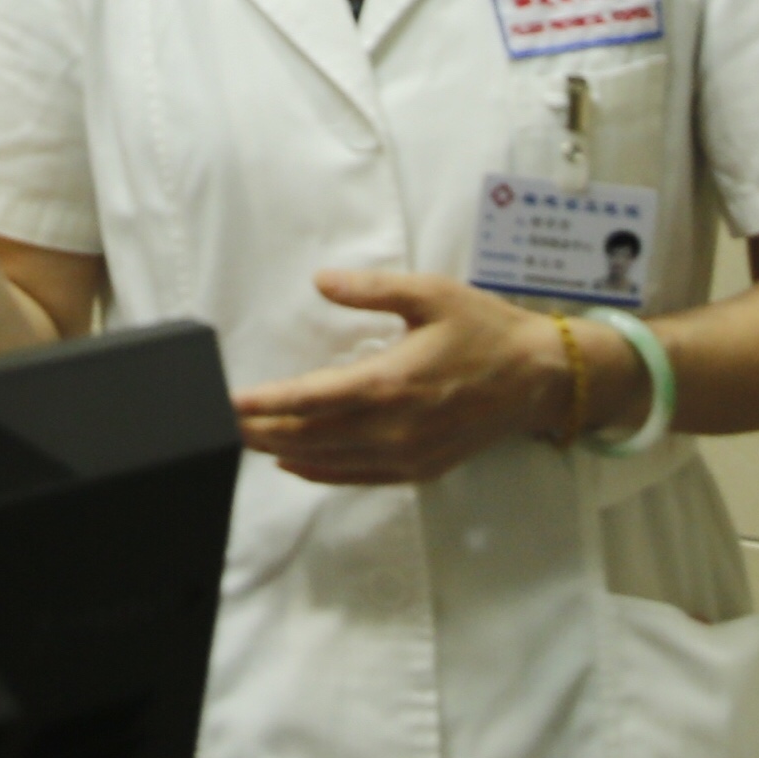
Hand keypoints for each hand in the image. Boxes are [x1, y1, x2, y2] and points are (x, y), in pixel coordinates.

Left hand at [228, 272, 561, 485]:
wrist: (538, 379)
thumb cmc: (485, 330)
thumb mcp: (430, 294)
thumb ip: (371, 289)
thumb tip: (321, 280)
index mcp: (391, 382)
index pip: (310, 399)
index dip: (264, 403)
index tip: (230, 402)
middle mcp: (393, 427)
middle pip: (309, 435)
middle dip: (261, 430)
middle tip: (220, 424)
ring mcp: (406, 454)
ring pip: (328, 460)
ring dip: (283, 451)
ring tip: (246, 441)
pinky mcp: (419, 469)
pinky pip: (356, 477)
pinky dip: (320, 472)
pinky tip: (295, 463)